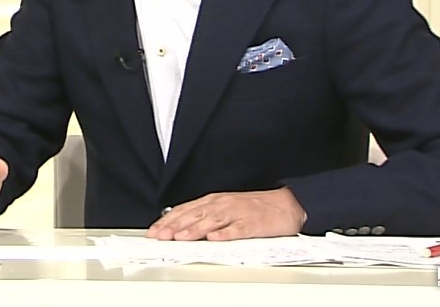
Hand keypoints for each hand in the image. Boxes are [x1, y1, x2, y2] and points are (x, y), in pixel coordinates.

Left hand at [148, 187, 306, 240]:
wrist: (285, 204)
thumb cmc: (253, 208)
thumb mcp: (224, 209)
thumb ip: (203, 217)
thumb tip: (179, 228)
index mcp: (213, 202)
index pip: (185, 210)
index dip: (168, 220)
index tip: (154, 231)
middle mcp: (222, 205)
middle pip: (195, 215)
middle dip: (176, 226)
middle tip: (161, 236)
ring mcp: (238, 213)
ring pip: (213, 221)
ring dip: (195, 229)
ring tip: (181, 237)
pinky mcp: (253, 223)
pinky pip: (238, 229)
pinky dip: (226, 233)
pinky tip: (215, 238)